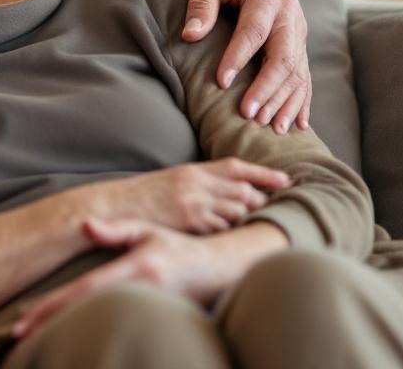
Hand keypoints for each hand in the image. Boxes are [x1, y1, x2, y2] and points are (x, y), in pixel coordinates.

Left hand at [10, 219, 287, 337]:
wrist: (221, 271)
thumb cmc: (178, 248)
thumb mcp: (147, 232)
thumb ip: (114, 230)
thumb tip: (82, 224)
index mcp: (132, 271)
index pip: (82, 292)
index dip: (51, 307)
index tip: (22, 321)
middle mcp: (138, 295)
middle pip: (83, 314)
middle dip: (49, 325)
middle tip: (17, 334)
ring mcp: (147, 312)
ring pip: (97, 324)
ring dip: (66, 331)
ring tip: (33, 337)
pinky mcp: (153, 322)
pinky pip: (113, 328)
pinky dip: (88, 331)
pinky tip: (68, 334)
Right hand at [79, 159, 289, 233]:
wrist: (116, 207)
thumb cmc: (144, 196)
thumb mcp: (173, 180)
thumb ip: (200, 182)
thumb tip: (228, 190)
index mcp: (193, 170)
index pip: (236, 167)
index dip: (264, 173)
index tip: (286, 180)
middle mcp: (196, 183)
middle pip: (243, 190)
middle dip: (261, 200)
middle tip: (272, 208)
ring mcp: (193, 203)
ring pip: (237, 210)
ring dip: (247, 218)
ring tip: (254, 224)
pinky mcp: (190, 222)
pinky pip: (221, 228)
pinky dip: (229, 232)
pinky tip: (228, 236)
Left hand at [183, 0, 310, 132]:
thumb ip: (201, 2)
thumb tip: (190, 35)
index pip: (254, 30)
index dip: (239, 57)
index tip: (221, 82)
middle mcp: (291, 12)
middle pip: (284, 55)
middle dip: (268, 88)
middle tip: (249, 115)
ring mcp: (298, 28)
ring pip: (298, 70)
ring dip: (286, 100)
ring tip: (272, 129)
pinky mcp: (298, 40)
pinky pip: (303, 72)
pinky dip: (301, 99)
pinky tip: (298, 124)